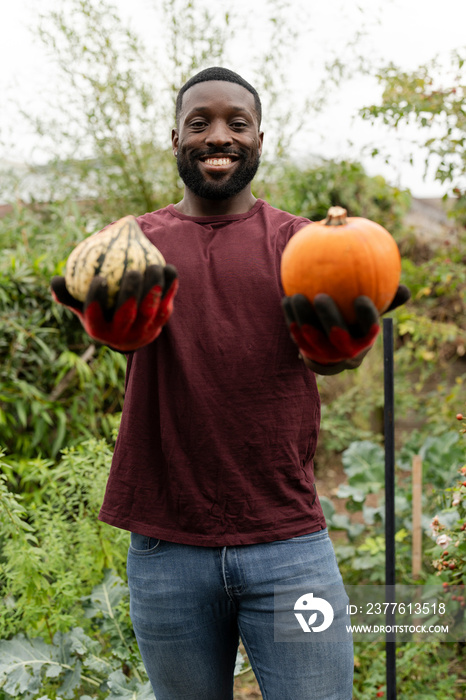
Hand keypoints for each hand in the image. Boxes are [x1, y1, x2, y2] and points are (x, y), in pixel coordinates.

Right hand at [51, 264, 178, 351]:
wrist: (128, 334)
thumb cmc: (100, 311)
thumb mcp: (81, 305)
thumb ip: (68, 294)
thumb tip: (55, 280)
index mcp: (99, 329)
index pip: (96, 316)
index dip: (97, 299)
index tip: (99, 278)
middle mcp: (122, 334)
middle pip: (127, 315)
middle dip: (130, 294)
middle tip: (132, 271)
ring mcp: (143, 331)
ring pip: (150, 310)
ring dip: (154, 289)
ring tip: (154, 266)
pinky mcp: (160, 325)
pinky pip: (166, 304)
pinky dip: (170, 288)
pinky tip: (169, 268)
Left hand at [281, 285, 409, 365]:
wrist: (332, 344)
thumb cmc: (355, 317)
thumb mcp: (370, 309)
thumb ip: (385, 298)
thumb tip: (406, 289)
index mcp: (365, 341)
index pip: (369, 330)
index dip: (367, 317)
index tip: (360, 298)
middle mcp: (346, 352)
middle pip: (339, 339)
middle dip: (330, 320)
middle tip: (321, 297)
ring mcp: (325, 356)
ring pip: (313, 340)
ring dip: (304, 318)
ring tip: (296, 296)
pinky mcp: (307, 353)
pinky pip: (297, 337)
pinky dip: (291, 320)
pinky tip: (285, 300)